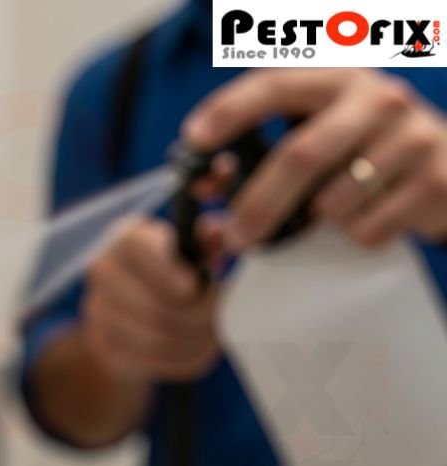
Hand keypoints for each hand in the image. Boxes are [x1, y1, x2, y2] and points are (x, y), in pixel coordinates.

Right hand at [82, 217, 221, 382]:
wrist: (128, 312)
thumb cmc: (168, 273)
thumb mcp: (190, 250)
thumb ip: (205, 241)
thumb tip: (217, 233)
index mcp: (127, 238)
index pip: (141, 249)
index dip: (170, 271)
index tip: (195, 286)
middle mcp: (104, 269)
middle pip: (154, 305)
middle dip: (198, 315)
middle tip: (220, 315)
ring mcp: (98, 310)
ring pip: (156, 338)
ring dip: (195, 340)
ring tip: (215, 333)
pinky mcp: (104, 344)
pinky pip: (152, 360)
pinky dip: (183, 359)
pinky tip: (199, 349)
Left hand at [183, 69, 446, 250]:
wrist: (446, 166)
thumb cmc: (360, 149)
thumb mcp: (316, 133)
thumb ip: (262, 152)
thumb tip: (207, 187)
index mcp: (336, 79)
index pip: (275, 85)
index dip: (230, 110)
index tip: (194, 139)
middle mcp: (377, 99)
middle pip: (300, 156)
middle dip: (258, 202)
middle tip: (235, 236)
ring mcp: (411, 138)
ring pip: (333, 201)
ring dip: (316, 222)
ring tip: (329, 211)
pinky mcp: (435, 180)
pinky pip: (367, 228)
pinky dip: (352, 236)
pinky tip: (368, 216)